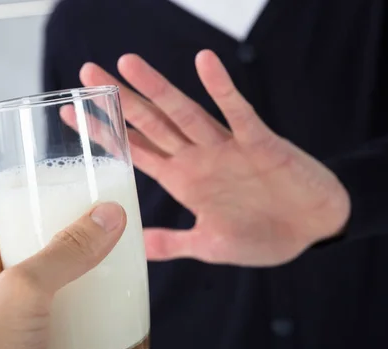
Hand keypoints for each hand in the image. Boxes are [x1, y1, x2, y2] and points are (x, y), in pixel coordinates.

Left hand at [0, 203, 125, 348]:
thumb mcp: (24, 292)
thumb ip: (64, 252)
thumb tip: (106, 216)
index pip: (5, 232)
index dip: (35, 216)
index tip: (68, 211)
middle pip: (35, 271)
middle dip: (69, 262)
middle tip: (100, 252)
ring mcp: (7, 342)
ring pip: (50, 312)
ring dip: (79, 305)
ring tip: (108, 294)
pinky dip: (83, 347)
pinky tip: (103, 346)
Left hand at [79, 50, 349, 265]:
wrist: (314, 230)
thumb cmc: (264, 236)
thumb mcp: (210, 244)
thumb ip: (174, 242)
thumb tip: (136, 245)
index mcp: (183, 180)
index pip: (135, 152)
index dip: (104, 134)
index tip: (73, 115)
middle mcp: (198, 158)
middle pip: (150, 124)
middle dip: (119, 101)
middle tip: (86, 73)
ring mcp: (226, 149)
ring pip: (184, 113)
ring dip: (158, 89)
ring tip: (128, 63)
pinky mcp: (260, 144)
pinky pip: (238, 113)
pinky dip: (222, 89)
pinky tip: (204, 63)